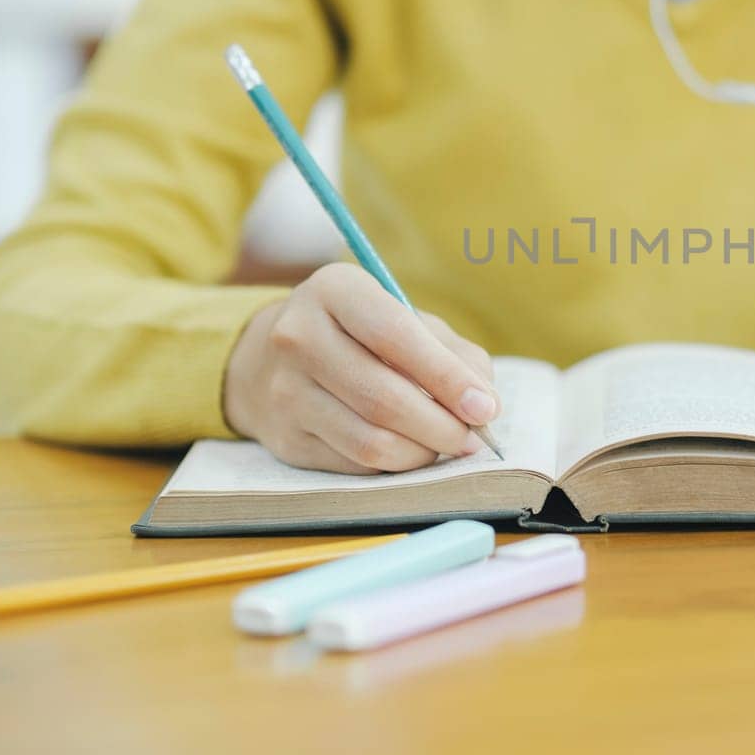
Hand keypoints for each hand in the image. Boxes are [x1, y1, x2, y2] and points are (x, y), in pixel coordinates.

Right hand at [224, 263, 499, 472]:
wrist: (270, 358)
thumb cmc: (362, 336)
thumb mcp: (406, 320)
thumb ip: (455, 354)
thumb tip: (484, 404)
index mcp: (335, 290)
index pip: (396, 336)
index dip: (446, 377)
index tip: (484, 406)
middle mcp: (299, 336)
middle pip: (384, 398)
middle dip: (442, 426)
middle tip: (473, 438)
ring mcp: (285, 390)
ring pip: (370, 441)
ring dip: (422, 452)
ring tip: (445, 444)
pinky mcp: (285, 437)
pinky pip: (354, 464)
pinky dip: (395, 464)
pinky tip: (410, 450)